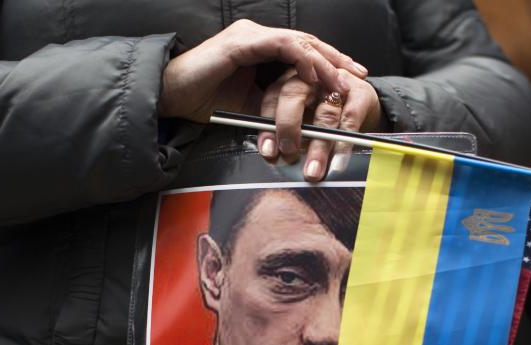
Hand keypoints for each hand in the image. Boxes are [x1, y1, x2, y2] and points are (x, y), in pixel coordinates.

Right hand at [159, 19, 367, 122]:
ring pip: (299, 43)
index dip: (329, 65)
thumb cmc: (205, 101)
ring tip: (341, 78)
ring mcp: (251, 37)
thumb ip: (276, 106)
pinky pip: (281, 46)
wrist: (172, 97)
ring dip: (324, 61)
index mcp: (261, 50)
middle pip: (308, 44)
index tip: (350, 80)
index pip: (303, 53)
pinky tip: (315, 74)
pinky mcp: (242, 43)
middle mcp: (259, 37)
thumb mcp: (252, 107)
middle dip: (336, 59)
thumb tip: (303, 121)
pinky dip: (301, 59)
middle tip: (359, 75)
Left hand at [256, 69, 384, 180]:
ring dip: (318, 147)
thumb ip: (286, 134)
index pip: (272, 98)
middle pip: (294, 95)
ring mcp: (336, 83)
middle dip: (288, 127)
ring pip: (324, 114)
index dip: (268, 126)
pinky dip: (343, 145)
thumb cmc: (324, 114)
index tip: (268, 152)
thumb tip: (275, 160)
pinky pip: (350, 120)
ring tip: (313, 171)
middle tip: (288, 154)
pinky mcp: (359, 94)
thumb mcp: (301, 119)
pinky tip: (337, 163)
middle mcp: (311, 78)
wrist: (362, 102)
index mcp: (290, 82)